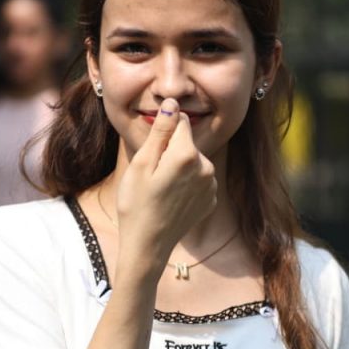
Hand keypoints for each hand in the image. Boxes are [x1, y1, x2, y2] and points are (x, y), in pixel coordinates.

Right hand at [115, 98, 216, 266]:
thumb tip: (173, 103)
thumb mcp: (142, 163)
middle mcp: (207, 167)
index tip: (151, 151)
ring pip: (193, 160)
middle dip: (170, 150)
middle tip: (152, 175)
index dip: (162, 132)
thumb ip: (161, 131)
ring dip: (178, 167)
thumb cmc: (137, 204)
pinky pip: (198, 178)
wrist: (148, 245)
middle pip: (187, 142)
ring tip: (161, 189)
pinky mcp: (211, 198)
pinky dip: (186, 183)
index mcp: (188, 155)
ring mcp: (211, 185)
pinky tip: (171, 199)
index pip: (180, 121)